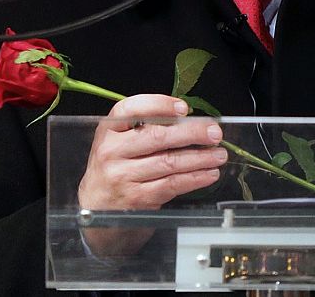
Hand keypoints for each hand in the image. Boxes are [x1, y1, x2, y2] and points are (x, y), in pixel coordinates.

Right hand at [76, 95, 224, 254]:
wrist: (96, 209)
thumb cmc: (115, 169)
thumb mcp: (118, 143)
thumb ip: (144, 128)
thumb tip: (188, 120)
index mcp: (108, 131)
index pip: (130, 109)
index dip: (159, 105)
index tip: (183, 108)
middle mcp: (112, 152)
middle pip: (157, 136)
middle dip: (192, 133)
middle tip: (214, 132)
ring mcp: (123, 176)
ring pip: (169, 162)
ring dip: (200, 158)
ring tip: (219, 155)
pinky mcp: (137, 198)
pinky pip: (172, 184)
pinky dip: (195, 178)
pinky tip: (209, 174)